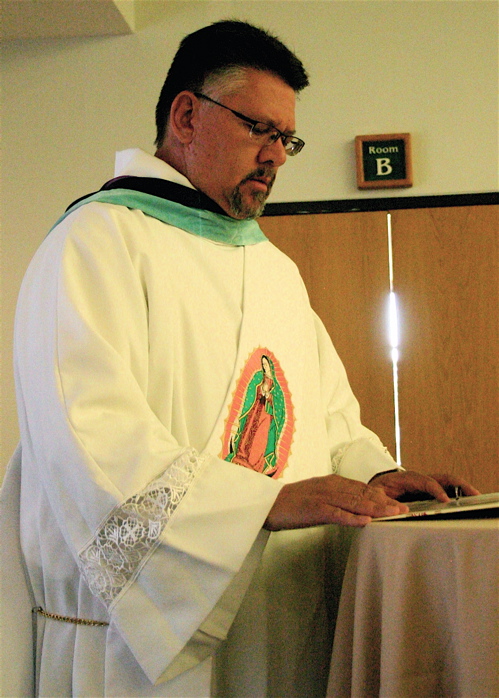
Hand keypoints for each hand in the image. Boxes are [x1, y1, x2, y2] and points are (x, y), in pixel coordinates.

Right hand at [264, 474, 409, 530]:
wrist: (268, 504)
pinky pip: (337, 514)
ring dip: (376, 509)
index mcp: (332, 482)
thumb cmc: (293, 503)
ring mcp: (323, 497)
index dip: (381, 496)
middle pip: (363, 494)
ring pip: (355, 502)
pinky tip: (366, 522)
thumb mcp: (319, 497)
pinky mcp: (315, 509)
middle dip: (385, 502)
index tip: (397, 503)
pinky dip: (352, 518)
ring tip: (393, 514)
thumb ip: (338, 500)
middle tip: (404, 509)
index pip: (362, 488)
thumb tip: (358, 509)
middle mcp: (331, 486)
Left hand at [369, 470, 479, 502]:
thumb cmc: (376, 490)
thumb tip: (402, 509)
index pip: (425, 481)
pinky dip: (458, 493)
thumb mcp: (375, 494)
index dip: (436, 490)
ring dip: (462, 488)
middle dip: (458, 484)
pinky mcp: (428, 491)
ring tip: (475, 497)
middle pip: (442, 477)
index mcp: (406, 478)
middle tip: (473, 494)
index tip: (446, 501)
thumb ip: (385, 501)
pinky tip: (467, 501)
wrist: (374, 488)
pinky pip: (446, 489)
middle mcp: (419, 479)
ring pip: (447, 482)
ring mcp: (425, 484)